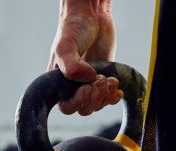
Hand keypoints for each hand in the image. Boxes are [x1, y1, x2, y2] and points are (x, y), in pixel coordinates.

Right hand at [47, 1, 122, 115]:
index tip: (86, 88)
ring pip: (97, 105)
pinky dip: (113, 96)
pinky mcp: (102, 80)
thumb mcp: (65, 47)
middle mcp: (72, 87)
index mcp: (58, 84)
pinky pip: (108, 98)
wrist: (90, 16)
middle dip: (95, 98)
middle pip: (84, 108)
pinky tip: (116, 88)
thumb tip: (87, 80)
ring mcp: (88, 85)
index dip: (77, 102)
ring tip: (110, 79)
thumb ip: (71, 66)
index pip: (66, 106)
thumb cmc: (72, 30)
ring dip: (106, 96)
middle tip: (100, 79)